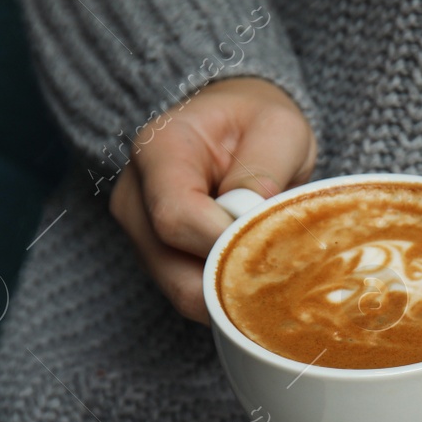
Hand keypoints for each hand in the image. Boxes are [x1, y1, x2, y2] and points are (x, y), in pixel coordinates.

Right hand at [109, 76, 316, 321]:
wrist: (236, 129)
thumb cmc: (257, 124)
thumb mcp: (279, 128)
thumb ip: (266, 168)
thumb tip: (253, 216)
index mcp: (158, 150)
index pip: (175, 217)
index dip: (225, 242)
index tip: (269, 241)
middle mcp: (135, 196)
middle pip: (175, 270)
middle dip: (234, 279)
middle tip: (285, 268)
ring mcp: (141, 234)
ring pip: (184, 293)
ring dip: (234, 293)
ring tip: (274, 268)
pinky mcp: (158, 260)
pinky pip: (193, 297)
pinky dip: (228, 297)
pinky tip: (257, 276)